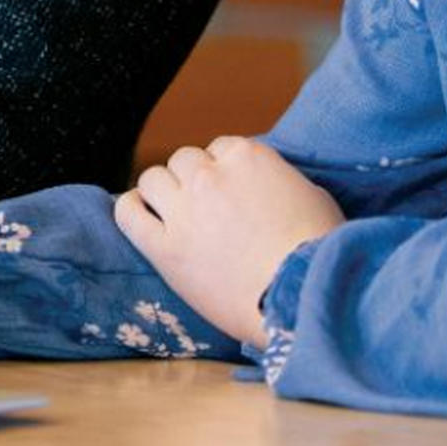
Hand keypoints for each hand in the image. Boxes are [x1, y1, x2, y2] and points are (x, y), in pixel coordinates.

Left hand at [114, 137, 343, 347]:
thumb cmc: (318, 252)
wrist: (300, 297)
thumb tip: (275, 186)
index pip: (220, 148)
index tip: (230, 193)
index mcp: (247, 156)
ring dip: (163, 192)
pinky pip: (128, 213)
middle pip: (184, 160)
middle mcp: (209, 175)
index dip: (224, 171)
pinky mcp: (165, 247)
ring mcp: (184, 210)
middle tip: (205, 210)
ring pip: (153, 178)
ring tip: (175, 215)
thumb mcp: (314, 197)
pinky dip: (131, 210)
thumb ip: (283, 181)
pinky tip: (141, 216)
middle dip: (193, 180)